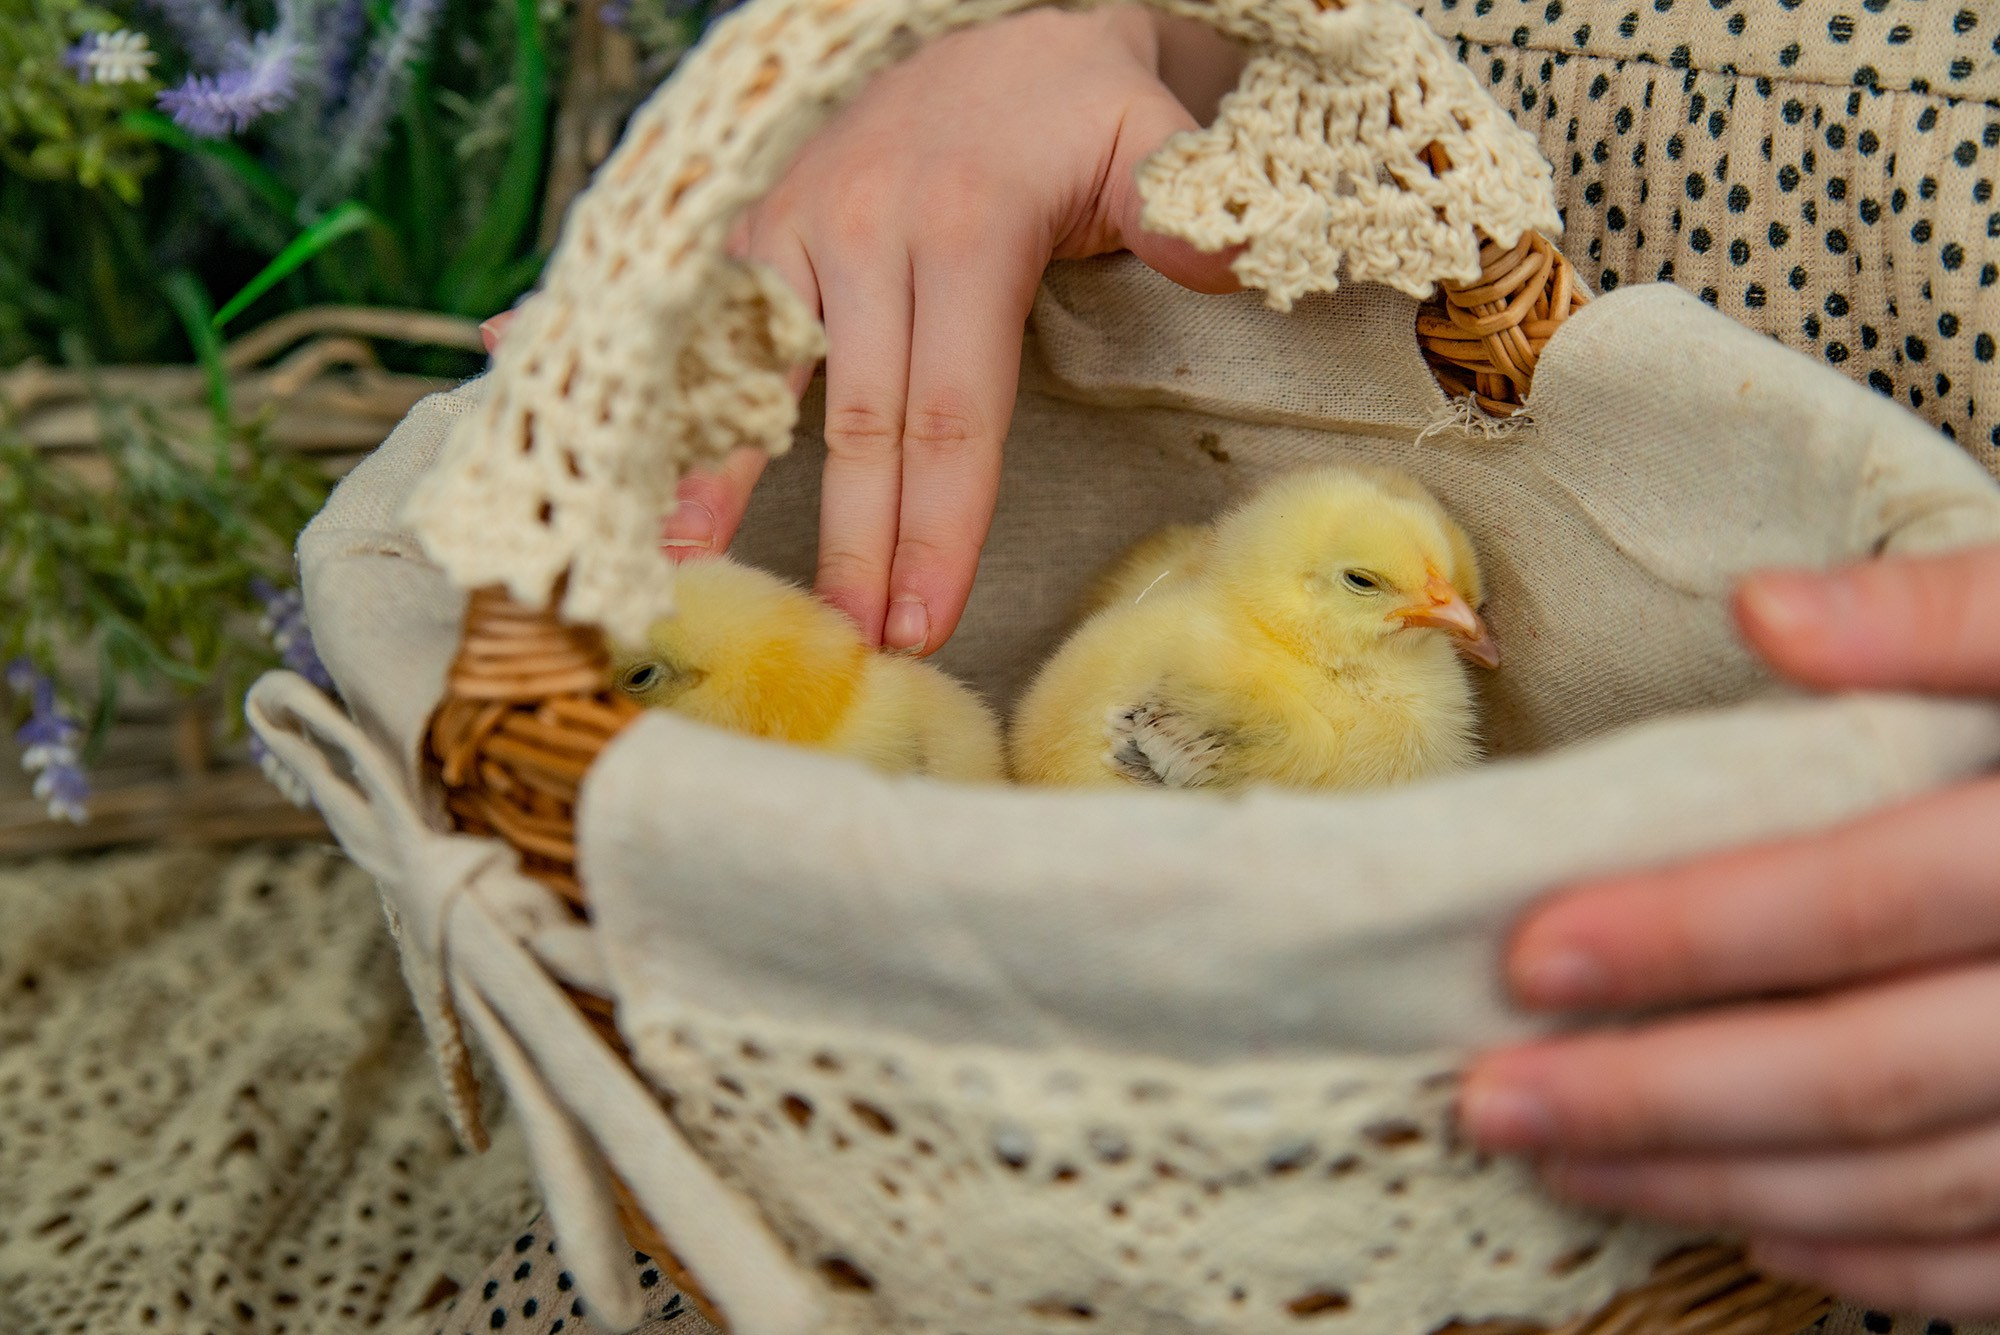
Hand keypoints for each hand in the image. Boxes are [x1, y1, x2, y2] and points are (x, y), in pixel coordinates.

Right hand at [487, 7, 1242, 650]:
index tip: (920, 623)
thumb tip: (1230, 262)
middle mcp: (859, 227)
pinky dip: (610, 340)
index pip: (951, 410)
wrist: (991, 23)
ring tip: (667, 562)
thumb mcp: (1151, 135)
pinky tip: (517, 364)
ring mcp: (791, 223)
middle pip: (852, 417)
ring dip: (700, 467)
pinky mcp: (751, 222)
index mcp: (964, 227)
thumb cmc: (1077, 107)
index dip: (935, 525)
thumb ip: (1188, 204)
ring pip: (743, 365)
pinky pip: (682, 297)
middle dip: (845, 540)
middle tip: (834, 644)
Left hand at [1459, 545, 1999, 1314]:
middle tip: (1496, 1100)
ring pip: (1920, 1182)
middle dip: (1659, 1097)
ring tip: (1567, 1161)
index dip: (1696, 934)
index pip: (1869, 900)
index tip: (1533, 955)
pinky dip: (1878, 1257)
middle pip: (1869, 1075)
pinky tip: (1753, 1224)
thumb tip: (1766, 613)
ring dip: (1725, 1185)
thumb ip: (1950, 618)